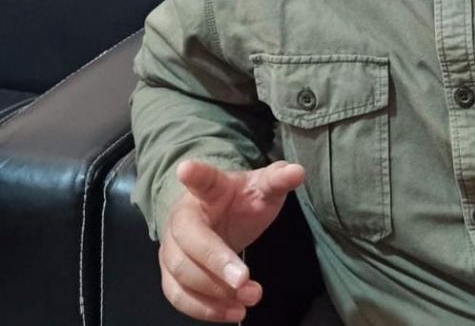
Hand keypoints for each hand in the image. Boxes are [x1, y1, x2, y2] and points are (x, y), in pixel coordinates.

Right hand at [158, 159, 305, 321]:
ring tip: (250, 297)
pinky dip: (205, 309)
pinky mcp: (170, 274)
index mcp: (208, 190)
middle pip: (190, 240)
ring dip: (214, 292)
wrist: (220, 216)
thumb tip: (298, 172)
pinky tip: (233, 314)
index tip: (187, 168)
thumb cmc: (242, 200)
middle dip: (215, 262)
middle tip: (244, 280)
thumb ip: (278, 180)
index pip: (202, 180)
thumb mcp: (263, 187)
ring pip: (181, 273)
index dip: (195, 174)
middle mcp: (183, 217)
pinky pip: (178, 296)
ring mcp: (172, 247)